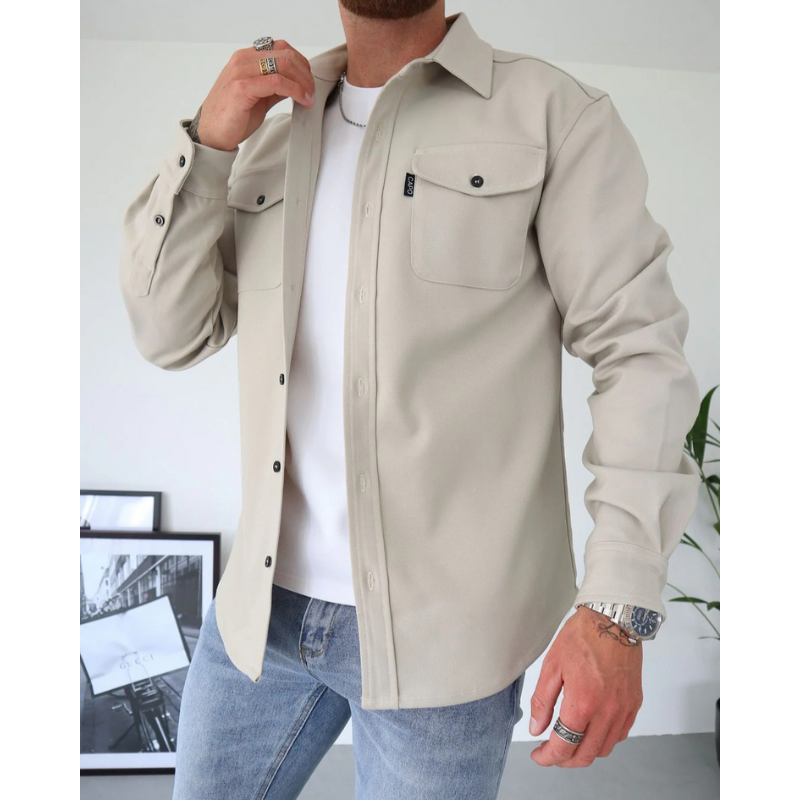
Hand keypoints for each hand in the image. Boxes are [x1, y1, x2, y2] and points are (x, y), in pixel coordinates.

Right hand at [195, 41, 316, 150]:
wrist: (212, 134)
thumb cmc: (232, 116)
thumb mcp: (259, 97)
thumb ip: (275, 87)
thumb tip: (296, 83)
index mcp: (246, 58)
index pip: (281, 48)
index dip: (301, 63)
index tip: (309, 82)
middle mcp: (243, 60)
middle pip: (285, 54)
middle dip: (305, 73)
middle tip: (312, 91)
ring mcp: (241, 72)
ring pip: (283, 65)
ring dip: (303, 82)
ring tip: (309, 97)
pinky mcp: (242, 87)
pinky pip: (277, 82)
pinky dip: (295, 90)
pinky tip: (302, 100)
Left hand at [529, 606, 643, 767]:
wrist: (614, 619)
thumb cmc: (582, 636)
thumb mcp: (552, 665)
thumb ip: (542, 701)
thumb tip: (536, 729)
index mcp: (583, 703)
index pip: (564, 746)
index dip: (548, 757)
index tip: (539, 755)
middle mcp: (607, 712)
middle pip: (585, 755)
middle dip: (564, 759)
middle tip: (550, 751)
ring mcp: (624, 710)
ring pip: (604, 749)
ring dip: (584, 752)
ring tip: (569, 740)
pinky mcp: (634, 704)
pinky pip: (620, 735)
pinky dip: (604, 740)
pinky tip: (591, 729)